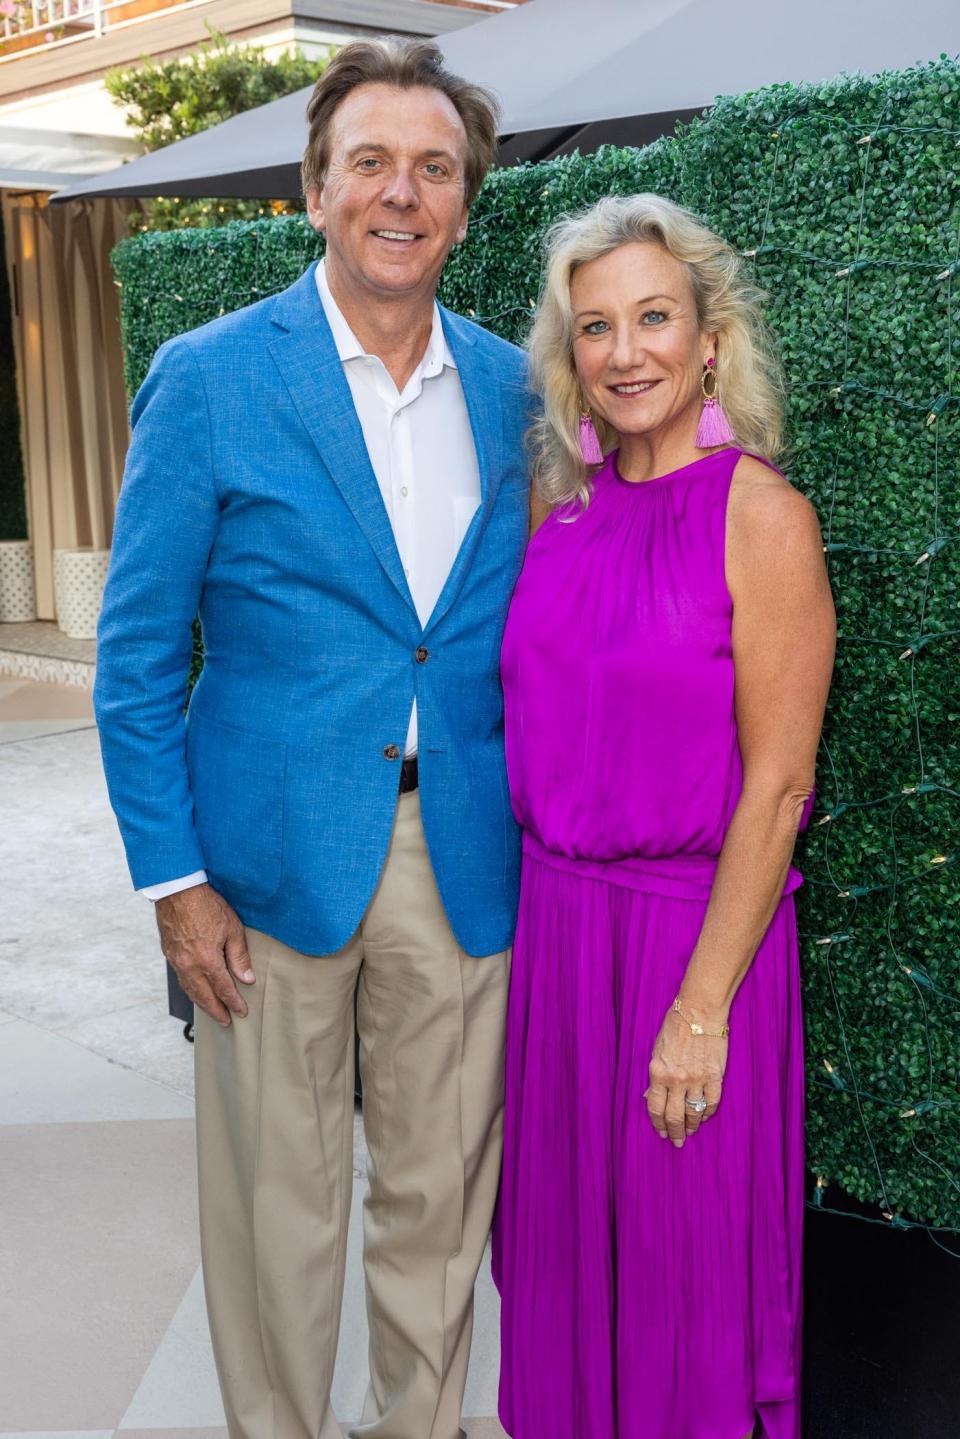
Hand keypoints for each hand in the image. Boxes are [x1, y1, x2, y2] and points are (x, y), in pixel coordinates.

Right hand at [155, 883, 253, 1026]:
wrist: (177, 890)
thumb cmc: (206, 905)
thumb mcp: (232, 929)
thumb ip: (239, 956)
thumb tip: (247, 978)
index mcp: (207, 961)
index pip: (224, 989)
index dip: (233, 1002)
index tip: (241, 1012)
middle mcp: (189, 966)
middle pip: (204, 996)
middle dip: (216, 1011)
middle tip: (226, 1021)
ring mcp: (176, 961)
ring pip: (190, 990)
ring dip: (202, 1003)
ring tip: (212, 1011)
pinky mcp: (169, 953)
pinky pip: (181, 979)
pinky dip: (190, 989)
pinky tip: (196, 990)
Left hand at [644, 1002, 727, 1147]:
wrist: (699, 1011)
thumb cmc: (675, 1027)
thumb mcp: (657, 1051)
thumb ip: (657, 1076)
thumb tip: (655, 1097)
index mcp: (658, 1072)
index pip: (655, 1108)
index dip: (658, 1124)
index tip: (660, 1133)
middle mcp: (676, 1079)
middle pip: (674, 1116)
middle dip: (674, 1133)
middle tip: (677, 1141)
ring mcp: (697, 1079)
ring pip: (694, 1113)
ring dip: (692, 1126)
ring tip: (690, 1132)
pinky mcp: (715, 1076)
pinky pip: (712, 1103)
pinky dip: (708, 1113)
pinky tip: (704, 1117)